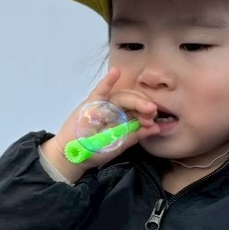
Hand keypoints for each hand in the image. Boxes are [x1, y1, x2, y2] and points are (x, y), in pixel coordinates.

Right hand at [41, 68, 159, 179]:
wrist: (71, 157)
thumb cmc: (94, 151)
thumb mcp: (119, 144)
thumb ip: (136, 135)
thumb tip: (157, 128)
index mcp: (121, 115)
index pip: (137, 108)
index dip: (147, 112)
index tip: (153, 121)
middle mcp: (113, 106)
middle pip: (131, 100)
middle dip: (143, 105)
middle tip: (152, 111)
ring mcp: (101, 104)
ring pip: (120, 96)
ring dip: (134, 99)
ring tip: (146, 106)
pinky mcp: (89, 103)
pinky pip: (99, 91)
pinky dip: (107, 82)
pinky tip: (115, 72)